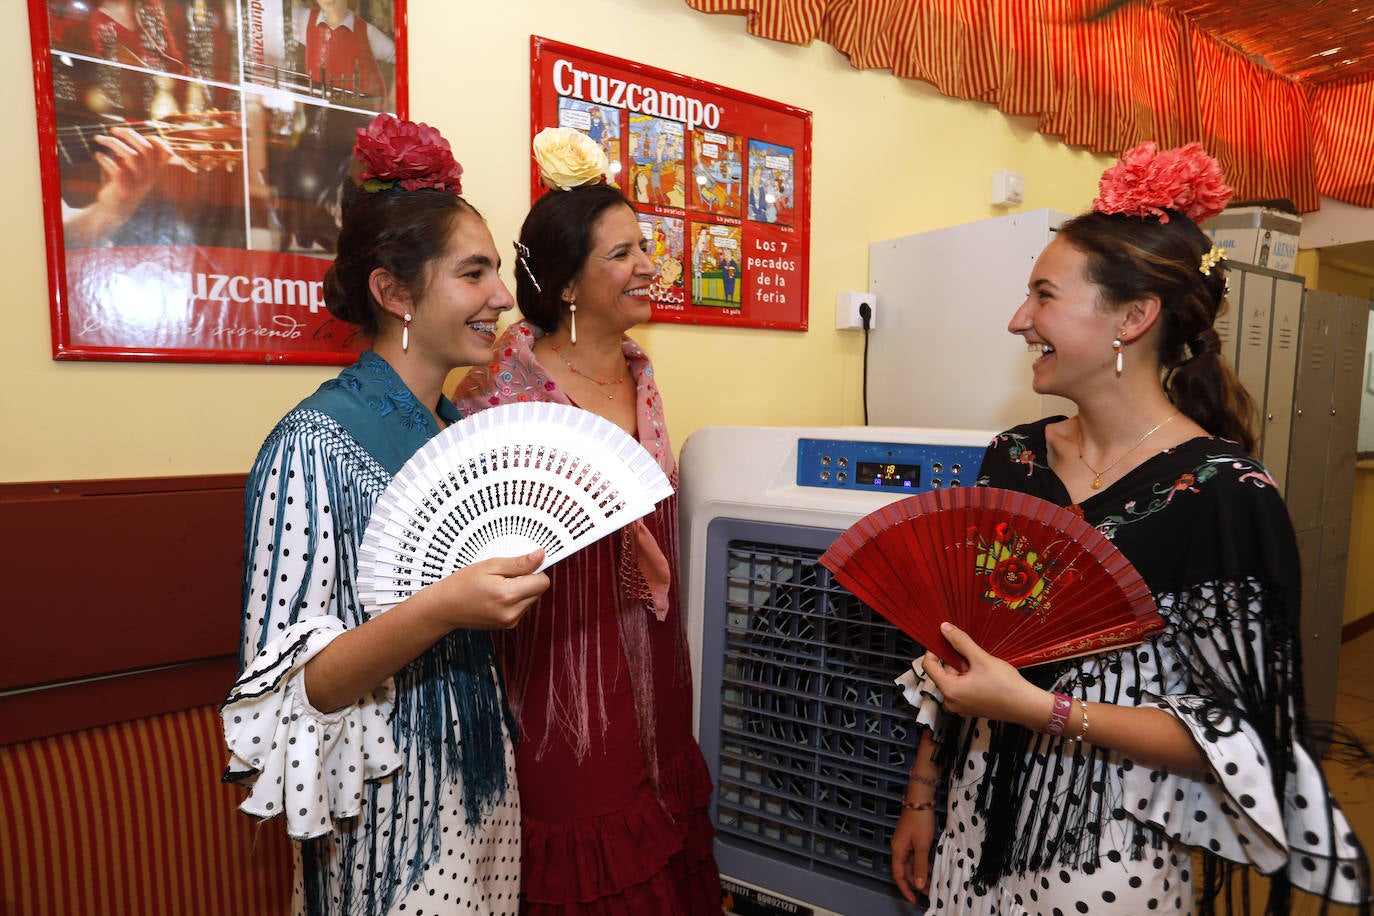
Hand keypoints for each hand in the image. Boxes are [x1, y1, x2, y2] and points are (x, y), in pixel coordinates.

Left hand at [92, 127, 173, 219]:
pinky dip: (105, 159)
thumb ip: (136, 154)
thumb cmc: (124, 182)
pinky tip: (98, 155)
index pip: (167, 153)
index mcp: (155, 171)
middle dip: (128, 134)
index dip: (156, 140)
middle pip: (146, 148)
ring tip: (99, 138)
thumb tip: (126, 132)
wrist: (117, 208)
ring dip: (113, 142)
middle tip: (113, 130)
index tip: (140, 134)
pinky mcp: (124, 188)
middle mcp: (150, 176)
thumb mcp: (136, 169)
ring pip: (132, 155)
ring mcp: (138, 182)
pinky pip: (117, 169)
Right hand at [427, 549, 548, 630]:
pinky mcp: (508, 625)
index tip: (522, 565)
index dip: (534, 570)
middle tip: (505, 575)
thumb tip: (540, 556)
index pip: (543, 582)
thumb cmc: (462, 584)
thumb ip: (519, 562)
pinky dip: (515, 599)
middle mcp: (512, 612)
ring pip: (532, 599)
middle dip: (527, 580)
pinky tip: (497, 596)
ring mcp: (510, 621)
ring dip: (521, 590)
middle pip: (539, 591)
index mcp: (508, 595)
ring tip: (498, 586)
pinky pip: (523, 607)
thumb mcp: (490, 566)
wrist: (446, 607)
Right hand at [890, 806, 934, 903]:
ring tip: (933, 884)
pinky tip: (932, 869)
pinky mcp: (911, 839)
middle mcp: (899, 849)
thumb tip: (919, 885)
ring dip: (921, 874)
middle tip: (930, 893)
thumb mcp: (922, 845)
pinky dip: (922, 864)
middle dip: (917, 883)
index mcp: (898, 851)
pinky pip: (915, 857)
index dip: (905, 889)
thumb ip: (920, 866)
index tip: (914, 900)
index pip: (899, 876)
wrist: (920, 800)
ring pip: (912, 864)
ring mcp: (905, 843)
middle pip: (906, 871)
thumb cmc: (919, 821)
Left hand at [921, 622, 1050, 729]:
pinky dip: (969, 677)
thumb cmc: (1006, 687)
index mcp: (950, 691)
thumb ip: (961, 642)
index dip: (934, 650)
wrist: (1027, 706)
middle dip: (955, 660)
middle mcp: (952, 702)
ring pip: (954, 679)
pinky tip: (984, 675)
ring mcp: (961, 706)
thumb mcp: (981, 659)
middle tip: (972, 655)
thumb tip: (945, 629)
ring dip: (964, 668)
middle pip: (943, 672)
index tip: (942, 640)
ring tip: (982, 666)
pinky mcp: (970, 706)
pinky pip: (963, 687)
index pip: (929, 666)